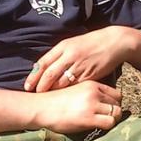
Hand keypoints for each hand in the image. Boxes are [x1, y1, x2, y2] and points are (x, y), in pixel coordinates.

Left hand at [25, 27, 140, 92]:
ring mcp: (79, 66)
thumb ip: (59, 55)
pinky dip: (67, 92)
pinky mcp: (89, 75)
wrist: (114, 42)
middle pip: (50, 74)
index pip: (43, 63)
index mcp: (63, 46)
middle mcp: (70, 56)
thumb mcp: (72, 43)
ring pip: (61, 82)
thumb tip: (43, 67)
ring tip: (47, 97)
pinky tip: (64, 97)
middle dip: (40, 86)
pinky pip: (74, 86)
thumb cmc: (91, 43)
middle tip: (35, 94)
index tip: (27, 86)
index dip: (34, 76)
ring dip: (53, 91)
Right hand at [29, 81, 123, 133]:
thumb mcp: (75, 90)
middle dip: (114, 111)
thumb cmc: (55, 101)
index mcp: (91, 84)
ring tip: (102, 123)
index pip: (115, 93)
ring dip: (112, 119)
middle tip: (105, 118)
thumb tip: (103, 103)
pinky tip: (98, 127)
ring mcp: (92, 105)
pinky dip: (108, 126)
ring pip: (117, 112)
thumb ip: (90, 93)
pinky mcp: (89, 118)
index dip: (113, 103)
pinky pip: (110, 122)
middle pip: (118, 102)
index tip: (107, 109)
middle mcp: (94, 92)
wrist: (41, 107)